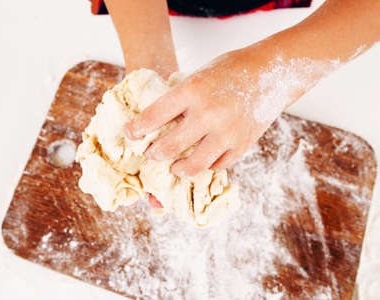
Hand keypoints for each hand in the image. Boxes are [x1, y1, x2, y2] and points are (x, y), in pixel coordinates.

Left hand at [125, 45, 308, 177]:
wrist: (272, 71)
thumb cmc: (231, 69)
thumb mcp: (198, 75)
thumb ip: (179, 99)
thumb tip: (155, 121)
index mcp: (192, 90)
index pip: (153, 116)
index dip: (137, 129)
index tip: (130, 134)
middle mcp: (207, 114)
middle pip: (169, 146)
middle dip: (153, 154)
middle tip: (150, 154)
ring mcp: (226, 133)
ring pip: (192, 165)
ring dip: (177, 168)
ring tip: (173, 166)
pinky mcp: (242, 145)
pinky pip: (216, 165)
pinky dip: (205, 166)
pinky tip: (199, 160)